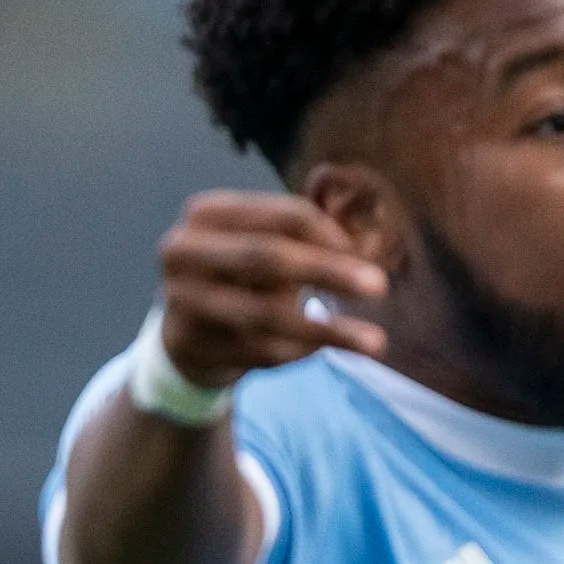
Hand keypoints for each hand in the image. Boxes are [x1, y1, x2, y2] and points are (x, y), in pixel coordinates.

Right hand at [155, 190, 389, 388]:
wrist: (187, 333)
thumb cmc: (239, 278)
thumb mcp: (263, 244)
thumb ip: (308, 240)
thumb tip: (370, 245)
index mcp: (207, 213)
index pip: (282, 215)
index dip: (330, 235)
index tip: (366, 255)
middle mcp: (184, 251)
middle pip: (267, 256)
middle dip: (328, 271)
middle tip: (379, 286)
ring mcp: (184, 300)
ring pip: (265, 314)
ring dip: (327, 329)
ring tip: (375, 342)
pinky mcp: (193, 344)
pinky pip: (263, 350)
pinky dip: (302, 350)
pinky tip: (326, 347)